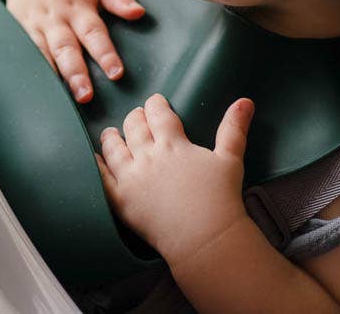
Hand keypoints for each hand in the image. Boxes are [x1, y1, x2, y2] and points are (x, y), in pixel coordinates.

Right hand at [4, 0, 143, 101]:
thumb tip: (138, 13)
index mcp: (77, 3)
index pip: (93, 32)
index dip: (105, 53)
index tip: (116, 73)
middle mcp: (54, 15)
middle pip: (65, 47)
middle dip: (75, 73)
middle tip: (85, 96)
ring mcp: (32, 22)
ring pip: (41, 53)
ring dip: (51, 76)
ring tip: (59, 99)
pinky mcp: (16, 27)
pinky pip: (22, 51)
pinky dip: (27, 69)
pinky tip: (33, 88)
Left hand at [96, 94, 254, 265]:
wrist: (205, 238)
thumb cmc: (220, 199)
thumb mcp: (230, 159)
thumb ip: (234, 128)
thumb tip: (245, 101)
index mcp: (172, 144)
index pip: (158, 114)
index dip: (156, 104)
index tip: (155, 101)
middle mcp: (147, 157)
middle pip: (134, 127)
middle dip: (135, 117)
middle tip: (137, 116)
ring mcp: (131, 178)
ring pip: (114, 148)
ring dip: (112, 136)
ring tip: (111, 132)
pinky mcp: (121, 199)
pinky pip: (101, 177)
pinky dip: (96, 164)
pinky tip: (93, 158)